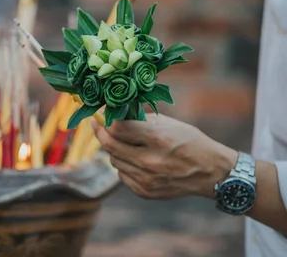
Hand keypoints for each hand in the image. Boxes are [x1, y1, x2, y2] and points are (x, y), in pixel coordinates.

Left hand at [91, 113, 237, 198]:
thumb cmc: (189, 142)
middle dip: (101, 133)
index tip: (101, 115)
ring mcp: (147, 179)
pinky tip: (133, 159)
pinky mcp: (145, 191)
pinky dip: (124, 165)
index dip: (107, 121)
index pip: (118, 128)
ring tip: (122, 142)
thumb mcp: (168, 123)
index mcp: (158, 139)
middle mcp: (151, 161)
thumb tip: (114, 115)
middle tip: (97, 125)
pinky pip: (122, 175)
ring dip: (114, 149)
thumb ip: (140, 120)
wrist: (210, 172)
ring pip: (114, 160)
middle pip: (110, 145)